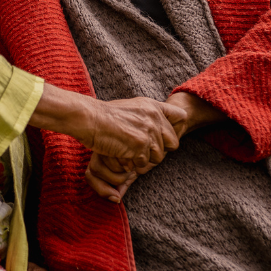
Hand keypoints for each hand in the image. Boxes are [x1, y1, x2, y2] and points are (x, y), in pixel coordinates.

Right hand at [85, 93, 226, 202]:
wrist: (89, 118)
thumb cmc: (104, 115)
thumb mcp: (131, 107)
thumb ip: (147, 114)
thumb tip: (159, 124)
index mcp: (153, 106)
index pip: (181, 117)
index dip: (176, 128)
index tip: (165, 135)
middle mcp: (154, 117)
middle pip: (173, 143)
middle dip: (159, 150)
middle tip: (141, 149)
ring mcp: (148, 132)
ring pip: (158, 157)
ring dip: (143, 159)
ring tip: (127, 151)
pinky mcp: (140, 146)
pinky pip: (143, 164)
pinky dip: (131, 163)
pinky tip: (120, 154)